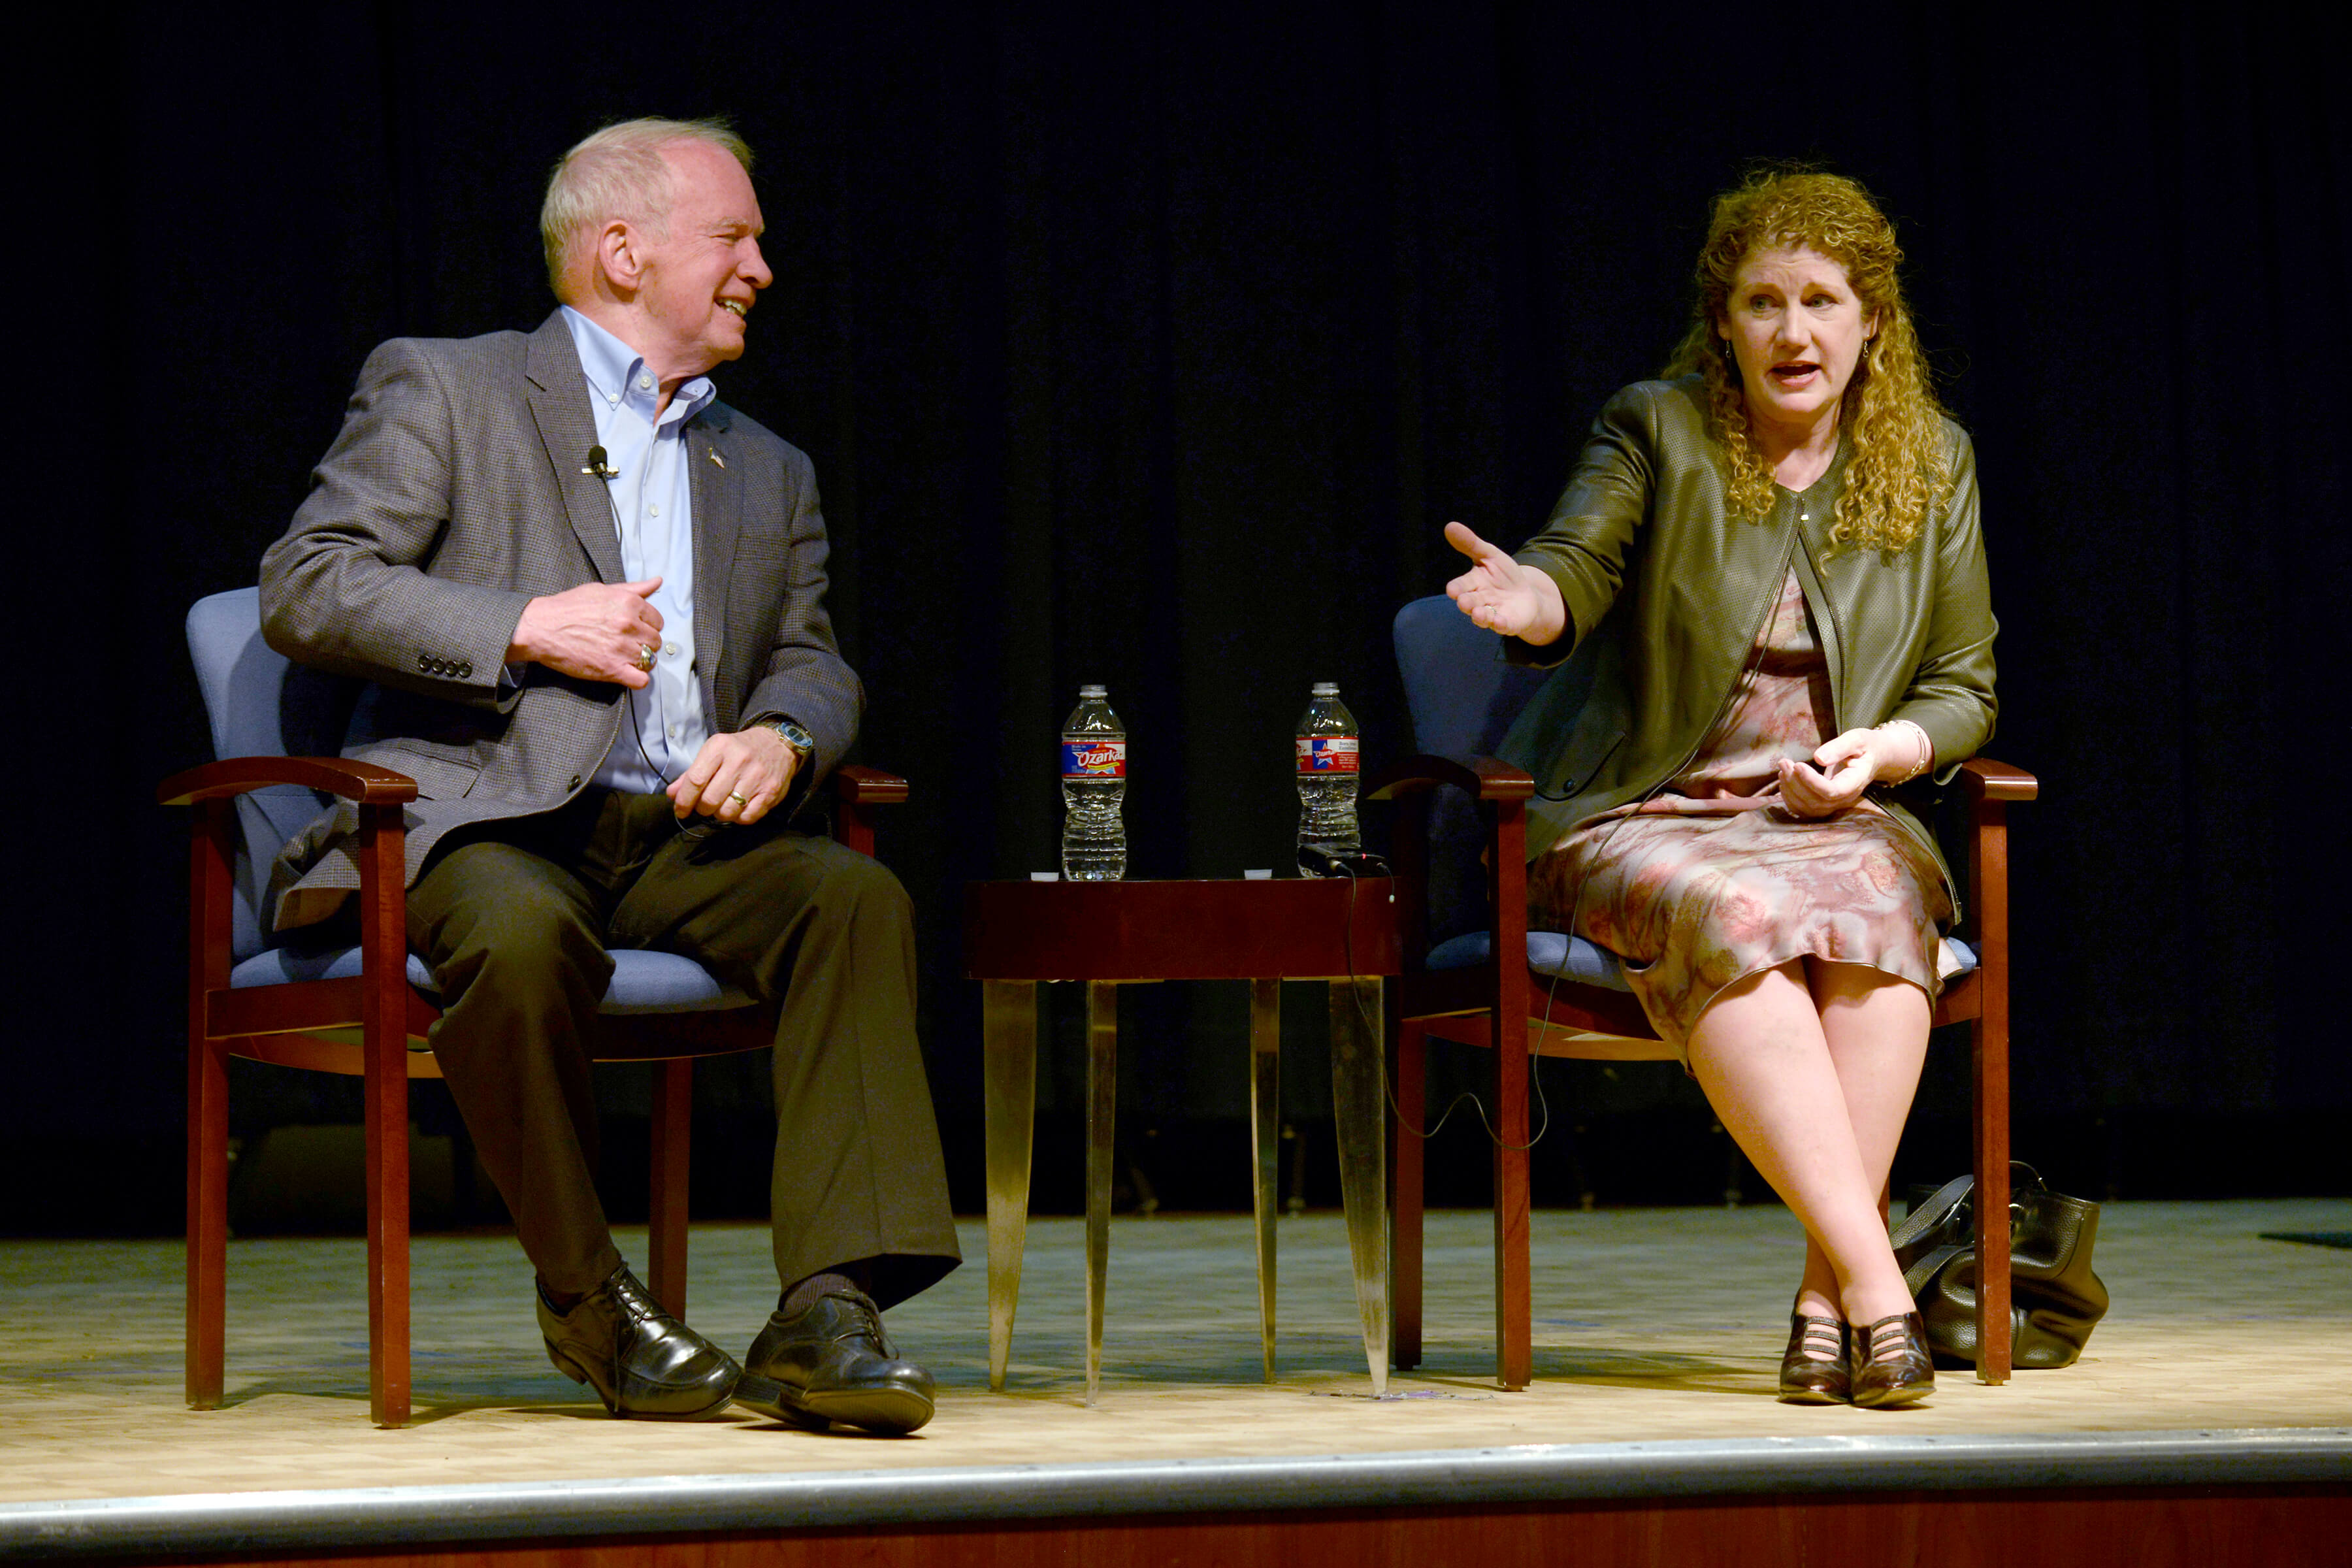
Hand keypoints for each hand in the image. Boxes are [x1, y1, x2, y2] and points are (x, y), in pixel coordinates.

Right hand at [507, 578, 664, 687]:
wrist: (540, 627)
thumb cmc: (568, 607)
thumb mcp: (601, 590)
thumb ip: (633, 588)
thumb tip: (657, 582)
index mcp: (629, 603)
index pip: (657, 621)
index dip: (647, 626)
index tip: (635, 630)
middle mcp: (629, 625)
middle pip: (656, 641)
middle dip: (644, 644)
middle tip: (627, 644)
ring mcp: (622, 648)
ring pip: (651, 660)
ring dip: (640, 661)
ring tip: (624, 657)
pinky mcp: (612, 669)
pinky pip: (641, 680)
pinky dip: (637, 679)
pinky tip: (626, 672)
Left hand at [668, 725, 799, 826]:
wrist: (778, 743)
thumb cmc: (740, 749)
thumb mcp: (714, 752)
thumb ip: (692, 774)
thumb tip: (672, 794)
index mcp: (720, 747)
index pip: (695, 780)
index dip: (684, 800)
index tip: (680, 810)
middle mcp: (739, 761)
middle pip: (710, 800)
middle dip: (703, 809)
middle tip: (705, 806)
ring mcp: (757, 777)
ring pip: (728, 812)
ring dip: (720, 815)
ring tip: (722, 806)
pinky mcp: (771, 791)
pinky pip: (747, 818)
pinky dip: (738, 818)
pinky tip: (738, 809)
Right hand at [1444, 522, 1567, 644]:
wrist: (1526, 594)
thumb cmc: (1503, 575)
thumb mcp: (1490, 555)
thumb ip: (1471, 544)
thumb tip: (1450, 525)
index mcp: (1473, 583)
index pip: (1460, 586)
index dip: (1457, 588)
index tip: (1453, 590)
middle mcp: (1479, 600)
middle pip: (1469, 602)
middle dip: (1466, 603)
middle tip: (1464, 602)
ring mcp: (1492, 613)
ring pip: (1482, 617)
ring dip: (1479, 616)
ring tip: (1478, 613)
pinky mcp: (1507, 623)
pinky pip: (1501, 625)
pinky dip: (1499, 624)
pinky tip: (1499, 621)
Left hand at [1775, 727, 1883, 817]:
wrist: (1873, 758)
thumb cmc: (1865, 746)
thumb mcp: (1857, 739)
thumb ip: (1839, 747)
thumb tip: (1818, 758)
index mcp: (1855, 782)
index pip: (1832, 791)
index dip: (1812, 781)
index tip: (1797, 765)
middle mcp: (1845, 798)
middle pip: (1817, 801)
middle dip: (1796, 783)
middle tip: (1784, 762)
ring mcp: (1835, 804)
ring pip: (1809, 809)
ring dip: (1790, 791)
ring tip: (1783, 769)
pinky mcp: (1825, 804)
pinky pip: (1805, 811)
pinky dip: (1790, 799)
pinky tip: (1784, 781)